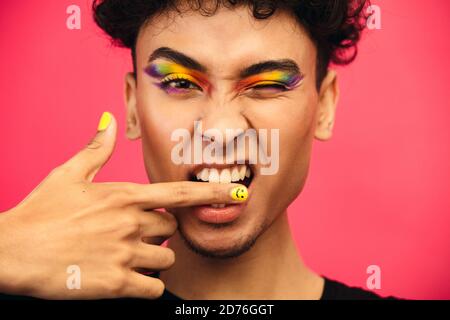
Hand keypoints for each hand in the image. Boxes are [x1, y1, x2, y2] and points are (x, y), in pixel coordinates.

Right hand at [0, 112, 245, 299]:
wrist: (12, 252)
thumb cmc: (40, 212)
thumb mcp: (67, 174)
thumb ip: (96, 149)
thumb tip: (107, 121)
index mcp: (125, 196)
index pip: (182, 194)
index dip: (213, 193)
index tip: (237, 193)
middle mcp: (131, 223)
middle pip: (171, 229)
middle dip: (159, 232)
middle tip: (133, 234)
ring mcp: (126, 254)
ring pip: (166, 258)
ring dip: (155, 258)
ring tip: (128, 256)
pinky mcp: (116, 284)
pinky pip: (153, 288)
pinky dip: (147, 285)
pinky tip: (128, 279)